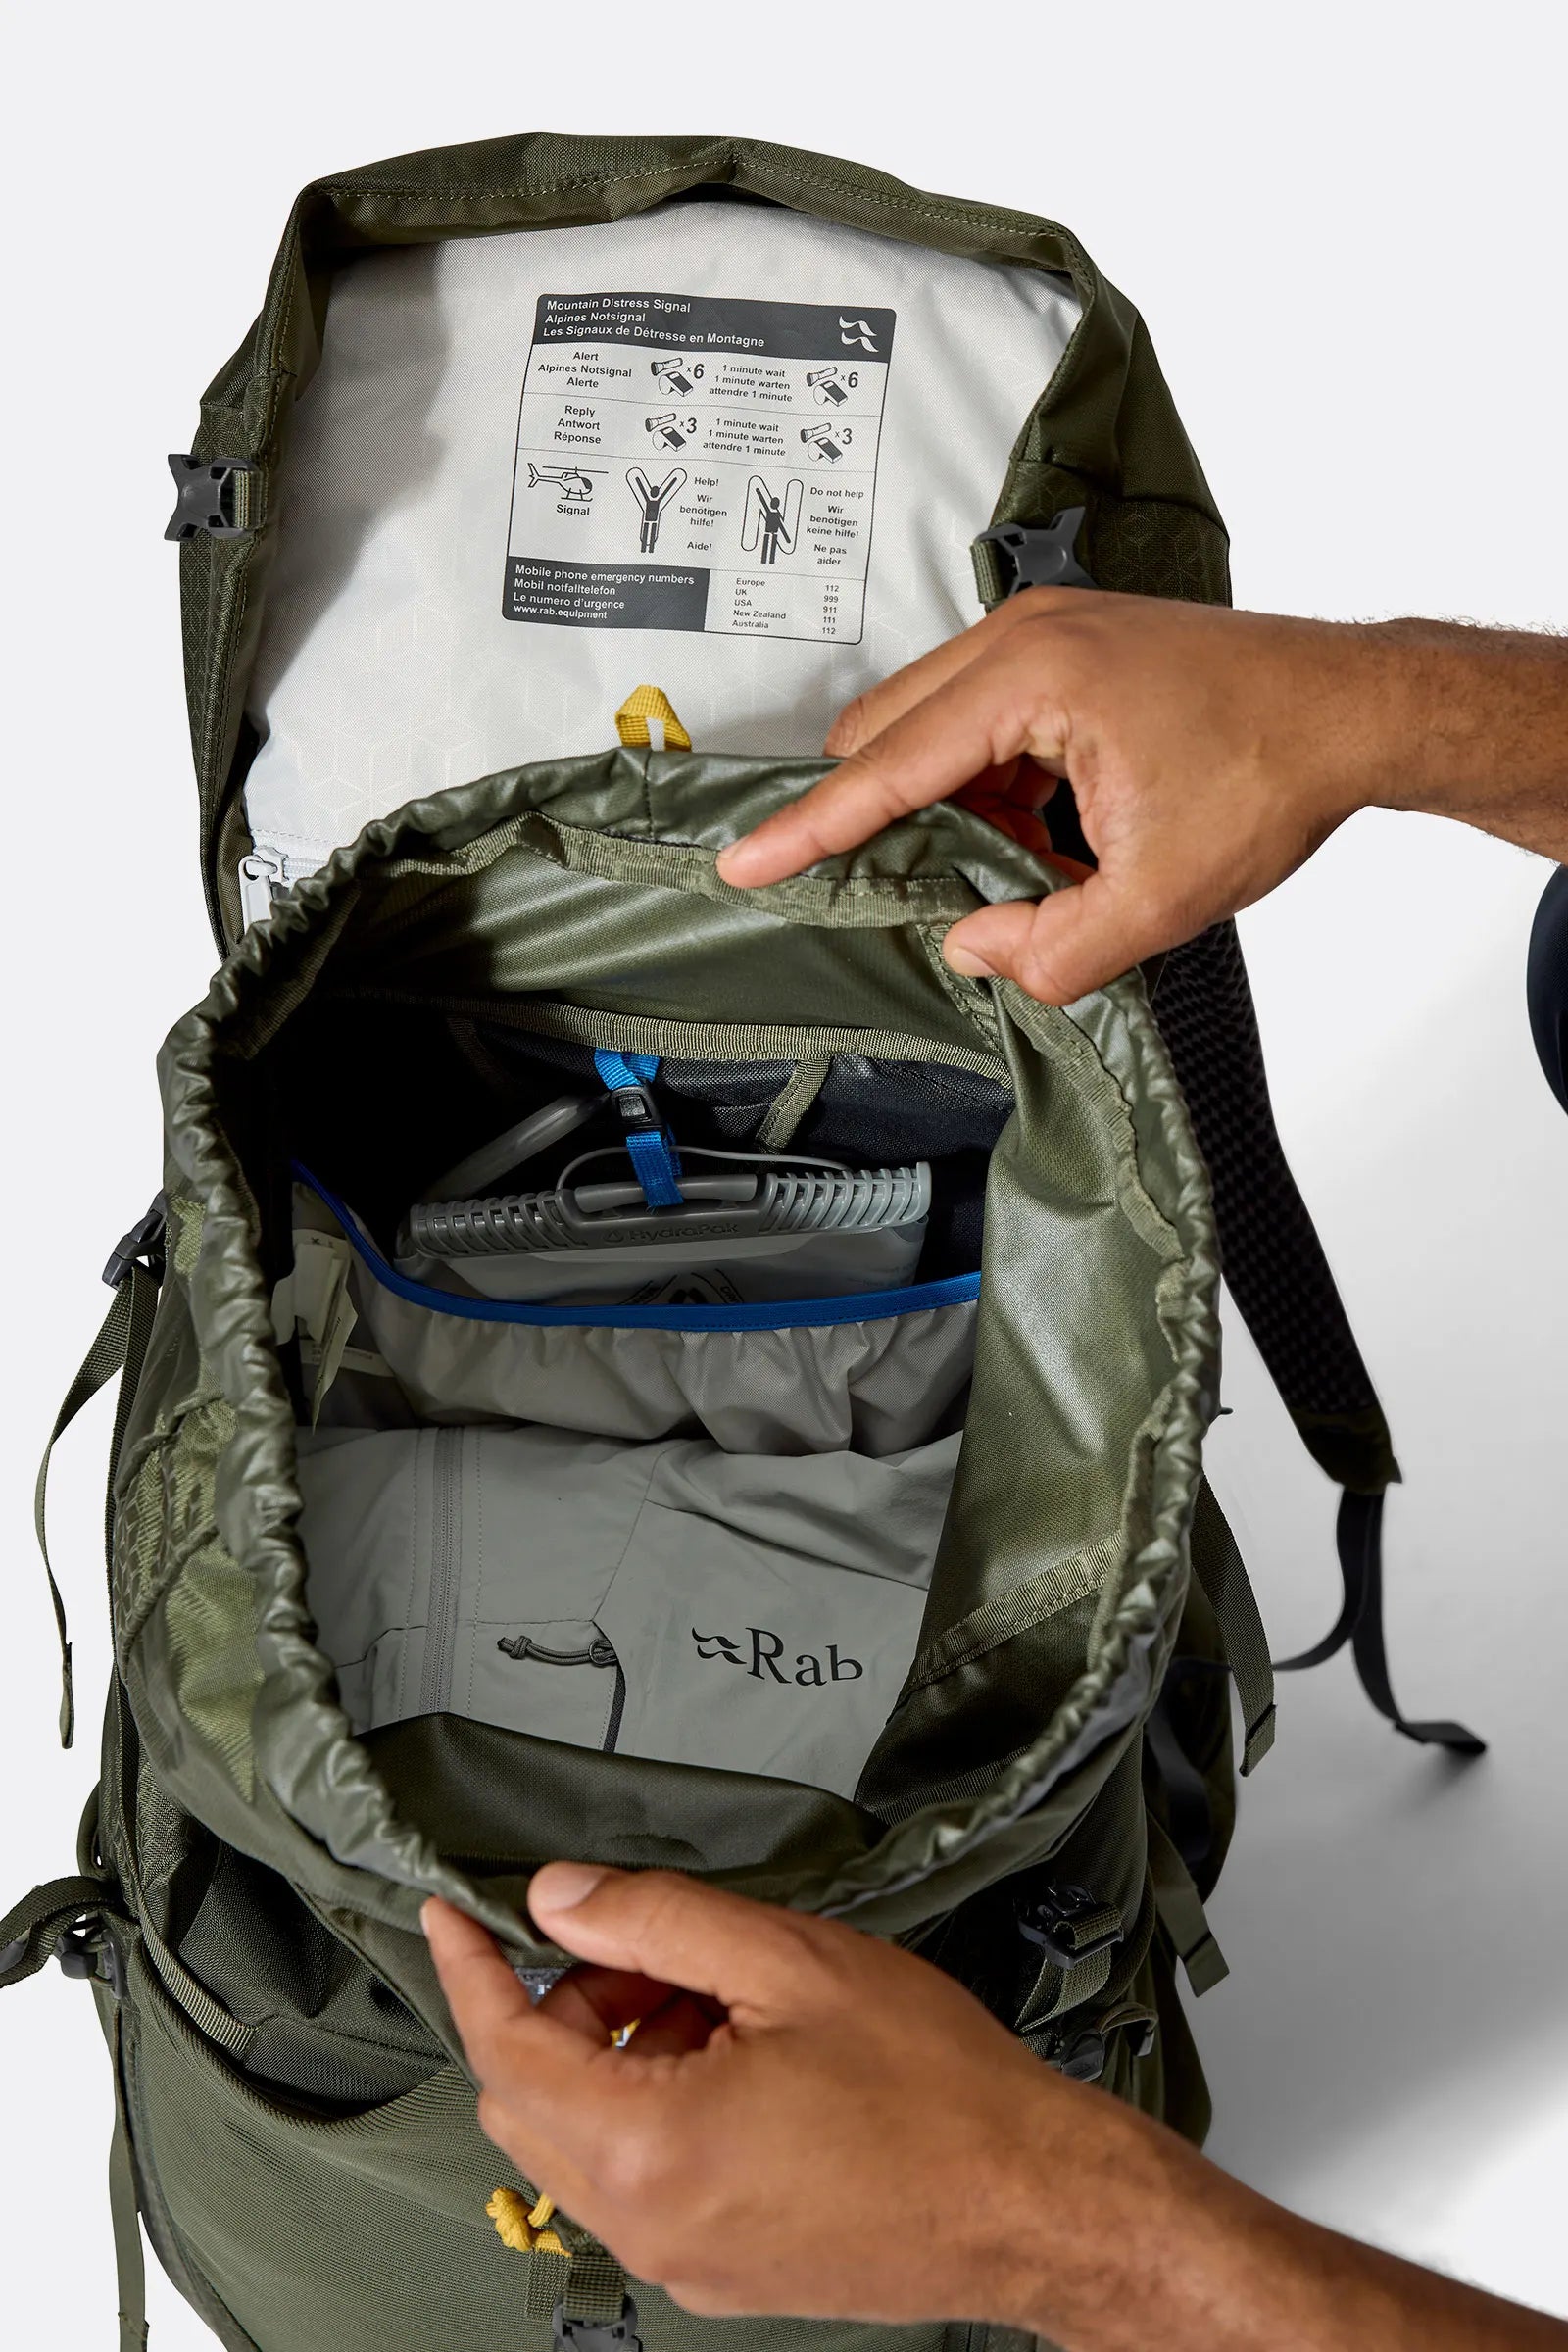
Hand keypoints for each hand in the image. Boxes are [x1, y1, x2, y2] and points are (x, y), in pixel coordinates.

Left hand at [425, 1869, 1567, 2349]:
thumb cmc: (936, 2089)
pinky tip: (728, 2056)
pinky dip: (646, 2106)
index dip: (467, 1969)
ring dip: (607, 2055)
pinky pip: (635, 2182)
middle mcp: (648, 2222)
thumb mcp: (790, 1961)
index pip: (506, 2049)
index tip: (445, 1912)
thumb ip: (657, 1921)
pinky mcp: (719, 2273)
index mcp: (651, 2146)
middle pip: (528, 2102)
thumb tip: (557, 1899)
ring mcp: (681, 2260)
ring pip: (579, 2143)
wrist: (1031, 2202)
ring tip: (705, 1993)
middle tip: (639, 1944)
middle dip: (559, 2005)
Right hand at [715, 593, 1567, 1004]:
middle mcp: (1026, 635)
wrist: (1356, 707)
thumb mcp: (1163, 894)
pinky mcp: (1065, 645)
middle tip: (877, 889)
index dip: (810, 828)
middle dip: (875, 814)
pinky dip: (985, 782)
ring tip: (1021, 867)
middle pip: (887, 730)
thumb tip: (971, 949)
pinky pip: (979, 716)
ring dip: (944, 803)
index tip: (745, 862)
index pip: (887, 766)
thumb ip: (1053, 945)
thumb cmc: (1275, 767)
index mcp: (1035, 677)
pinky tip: (1039, 835)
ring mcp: (1044, 631)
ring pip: (930, 723)